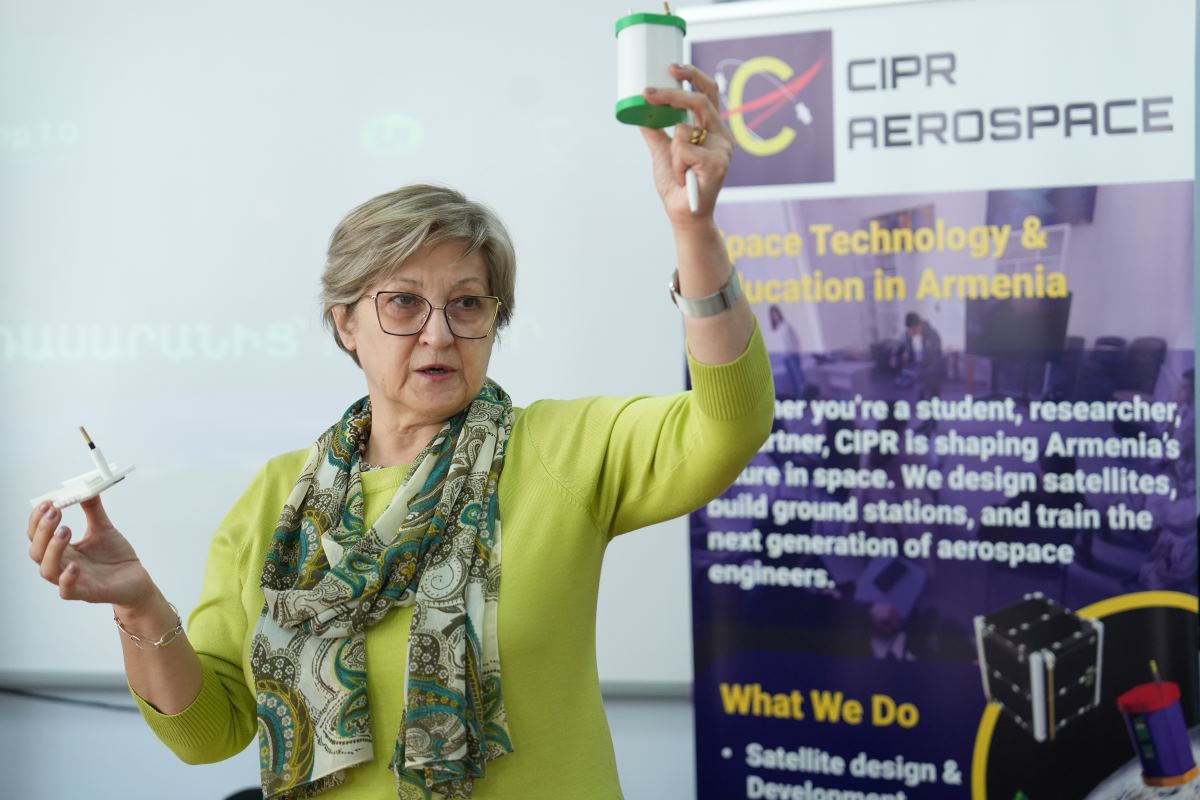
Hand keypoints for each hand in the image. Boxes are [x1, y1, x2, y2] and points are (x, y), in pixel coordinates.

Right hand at [27, 496, 153, 608]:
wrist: (136, 579)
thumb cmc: (116, 557)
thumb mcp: (104, 528)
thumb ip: (93, 510)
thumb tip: (87, 488)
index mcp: (63, 550)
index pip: (38, 536)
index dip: (38, 520)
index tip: (48, 502)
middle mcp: (63, 565)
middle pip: (37, 551)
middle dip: (42, 530)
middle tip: (55, 512)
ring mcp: (72, 580)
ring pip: (47, 570)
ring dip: (52, 549)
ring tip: (65, 530)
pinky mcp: (86, 593)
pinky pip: (66, 591)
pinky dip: (66, 578)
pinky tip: (74, 565)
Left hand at [639, 63, 733, 227]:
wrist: (684, 215)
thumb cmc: (677, 185)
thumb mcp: (663, 152)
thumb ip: (656, 131)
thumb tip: (639, 109)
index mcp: (714, 129)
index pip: (709, 93)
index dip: (693, 76)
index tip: (671, 67)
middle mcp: (723, 136)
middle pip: (700, 100)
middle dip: (672, 94)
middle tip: (648, 92)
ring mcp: (723, 149)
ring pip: (684, 130)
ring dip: (672, 153)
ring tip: (678, 172)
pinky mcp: (718, 163)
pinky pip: (684, 149)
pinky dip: (675, 165)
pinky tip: (683, 179)